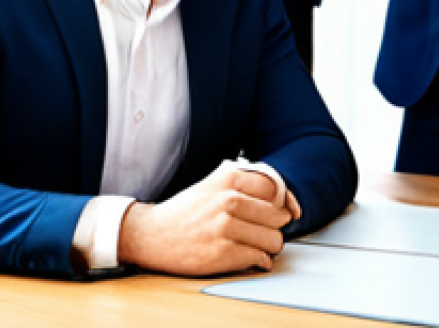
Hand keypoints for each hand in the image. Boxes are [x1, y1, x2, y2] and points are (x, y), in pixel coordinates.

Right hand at [117, 160, 296, 275]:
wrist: (152, 234)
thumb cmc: (186, 210)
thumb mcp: (214, 183)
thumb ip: (245, 182)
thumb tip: (283, 197)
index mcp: (230, 177)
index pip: (276, 188)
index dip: (284, 202)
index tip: (286, 211)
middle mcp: (229, 199)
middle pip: (277, 216)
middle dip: (277, 227)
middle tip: (269, 231)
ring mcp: (225, 227)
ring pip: (272, 239)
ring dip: (271, 246)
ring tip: (262, 245)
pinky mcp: (221, 253)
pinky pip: (258, 258)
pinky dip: (261, 260)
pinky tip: (255, 258)